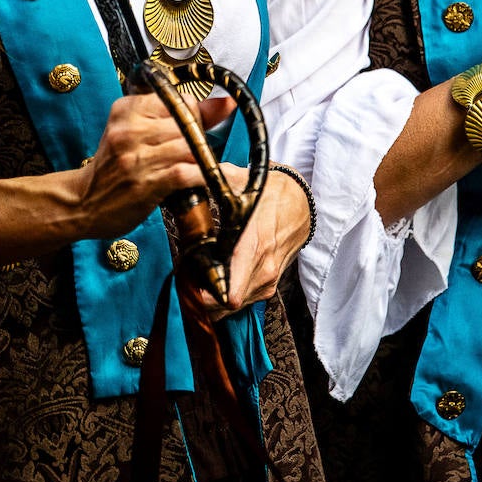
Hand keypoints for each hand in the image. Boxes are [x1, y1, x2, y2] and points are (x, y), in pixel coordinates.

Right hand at [76, 92, 234, 239]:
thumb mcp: (138, 133)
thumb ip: (181, 115)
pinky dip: (207, 177)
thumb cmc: (115, 167)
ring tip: (206, 168)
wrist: (83, 203)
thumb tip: (226, 103)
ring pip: (189, 147)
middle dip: (199, 139)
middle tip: (197, 153)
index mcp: (126, 109)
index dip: (191, 116)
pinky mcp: (145, 184)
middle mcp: (128, 129)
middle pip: (185, 124)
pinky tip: (215, 182)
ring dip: (205, 160)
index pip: (176, 99)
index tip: (191, 129)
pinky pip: (187, 173)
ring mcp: (135, 157)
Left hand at [195, 163, 311, 315]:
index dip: (206, 295)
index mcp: (253, 244)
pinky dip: (222, 299)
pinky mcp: (268, 286)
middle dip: (201, 298)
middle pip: (225, 304)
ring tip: (192, 281)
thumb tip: (183, 173)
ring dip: (210, 301)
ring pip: (231, 309)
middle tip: (181, 283)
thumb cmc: (267, 193)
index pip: (232, 288)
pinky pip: (241, 303)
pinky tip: (210, 282)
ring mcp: (267, 281)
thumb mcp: (239, 180)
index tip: (187, 286)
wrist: (300, 204)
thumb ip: (208, 177)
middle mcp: (262, 269)